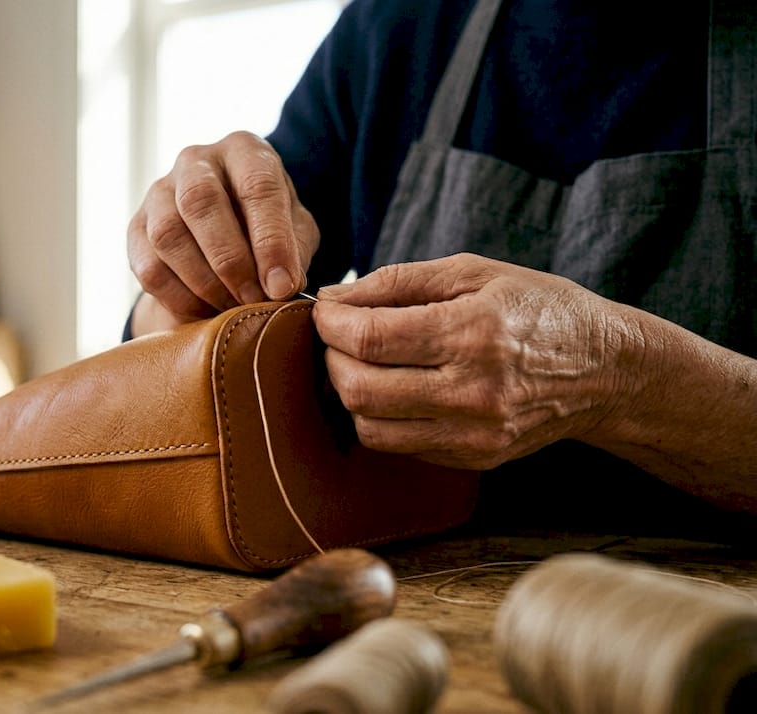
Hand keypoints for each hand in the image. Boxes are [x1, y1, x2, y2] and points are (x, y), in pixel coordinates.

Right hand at [127, 131, 319, 327]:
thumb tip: (280, 285)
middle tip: (253, 299)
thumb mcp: (294, 228)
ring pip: (168, 235)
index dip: (271, 240)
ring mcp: (159, 192)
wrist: (221, 233)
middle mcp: (196, 161)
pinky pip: (149, 267)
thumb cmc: (264, 226)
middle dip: (230, 260)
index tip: (282, 285)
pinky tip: (204, 308)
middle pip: (201, 202)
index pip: (256, 185)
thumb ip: (293, 251)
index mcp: (243, 150)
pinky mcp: (136, 227)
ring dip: (203, 282)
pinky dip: (179, 297)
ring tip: (231, 306)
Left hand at [312, 253, 627, 470]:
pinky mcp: (475, 457)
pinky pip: (399, 445)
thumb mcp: (474, 272)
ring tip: (363, 364)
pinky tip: (394, 388)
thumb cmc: (538, 309)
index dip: (331, 324)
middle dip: (332, 359)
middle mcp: (474, 390)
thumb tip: (332, 297)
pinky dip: (380, 417)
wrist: (606, 370)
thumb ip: (398, 281)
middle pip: (360, 389)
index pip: (370, 339)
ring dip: (350, 393)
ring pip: (371, 426)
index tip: (325, 310)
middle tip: (339, 336)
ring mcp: (475, 432)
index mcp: (474, 333)